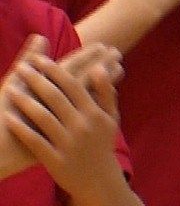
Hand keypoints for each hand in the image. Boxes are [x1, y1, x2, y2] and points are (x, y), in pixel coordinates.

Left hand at [3, 50, 126, 200]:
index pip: (72, 86)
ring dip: (25, 101)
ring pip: (43, 117)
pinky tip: (8, 118)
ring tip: (9, 89)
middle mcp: (81, 125)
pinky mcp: (55, 159)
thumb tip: (99, 67)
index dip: (54, 71)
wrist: (99, 179)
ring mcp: (67, 143)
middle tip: (21, 69)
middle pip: (55, 98)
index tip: (39, 60)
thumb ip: (105, 92)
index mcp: (94, 113)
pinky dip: (21, 129)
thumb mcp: (111, 117)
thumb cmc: (102, 144)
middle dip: (36, 81)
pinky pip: (35, 141)